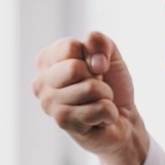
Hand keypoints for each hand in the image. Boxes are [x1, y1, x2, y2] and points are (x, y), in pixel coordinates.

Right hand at [32, 31, 148, 164]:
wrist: (123, 119)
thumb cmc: (111, 85)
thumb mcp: (110, 54)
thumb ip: (100, 42)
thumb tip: (94, 59)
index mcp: (46, 60)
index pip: (70, 47)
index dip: (92, 56)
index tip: (94, 68)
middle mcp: (41, 81)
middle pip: (75, 68)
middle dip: (97, 77)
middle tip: (96, 88)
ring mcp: (48, 104)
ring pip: (90, 89)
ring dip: (106, 96)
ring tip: (98, 103)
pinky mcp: (62, 122)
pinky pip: (100, 108)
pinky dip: (109, 112)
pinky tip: (100, 119)